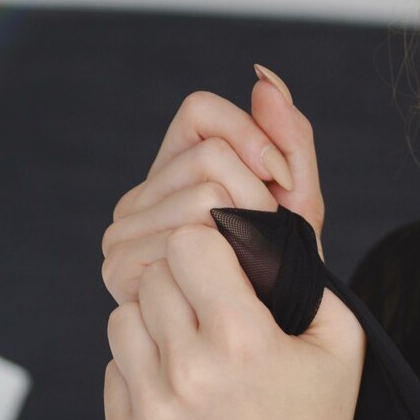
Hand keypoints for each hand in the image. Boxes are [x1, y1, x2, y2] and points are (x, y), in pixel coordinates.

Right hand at [100, 66, 327, 306]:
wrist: (273, 344)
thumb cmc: (283, 273)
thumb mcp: (297, 202)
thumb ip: (289, 139)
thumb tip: (263, 75)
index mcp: (173, 171)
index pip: (200, 110)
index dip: (250, 136)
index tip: (284, 183)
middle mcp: (138, 199)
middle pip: (209, 155)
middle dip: (258, 194)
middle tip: (270, 240)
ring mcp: (122, 234)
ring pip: (202, 194)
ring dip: (249, 230)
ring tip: (255, 265)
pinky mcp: (122, 271)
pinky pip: (190, 237)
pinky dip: (229, 258)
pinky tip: (232, 286)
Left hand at [100, 68, 364, 419]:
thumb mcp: (341, 345)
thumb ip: (307, 279)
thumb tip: (267, 232)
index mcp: (242, 338)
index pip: (188, 244)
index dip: (206, 245)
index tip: (220, 263)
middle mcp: (189, 369)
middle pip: (153, 278)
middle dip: (181, 283)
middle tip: (208, 305)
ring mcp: (152, 406)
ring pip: (122, 318)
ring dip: (153, 321)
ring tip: (189, 343)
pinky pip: (114, 368)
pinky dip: (140, 368)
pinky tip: (178, 385)